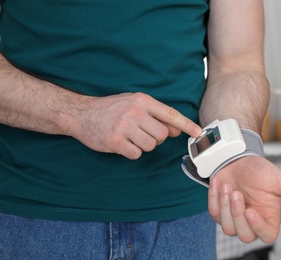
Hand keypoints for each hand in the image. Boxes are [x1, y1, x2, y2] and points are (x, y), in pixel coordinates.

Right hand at [72, 92, 201, 158]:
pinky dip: (132, 152)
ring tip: (130, 137)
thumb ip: (156, 115)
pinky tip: (122, 143)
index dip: (186, 125)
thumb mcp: (134, 104)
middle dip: (156, 138)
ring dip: (143, 145)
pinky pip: (136, 154)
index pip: (170, 114)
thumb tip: (177, 130)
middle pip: (162, 135)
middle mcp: (135, 112)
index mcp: (142, 101)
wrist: (82, 113)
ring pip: (151, 146)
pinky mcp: (115, 141)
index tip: (198, 132)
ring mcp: (124, 127)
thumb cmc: (111, 109)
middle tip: (142, 133)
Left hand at [208, 156, 280, 242]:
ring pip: (227, 229)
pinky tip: (219, 183)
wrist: (238, 158)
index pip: (267, 235)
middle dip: (237, 214)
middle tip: (236, 192)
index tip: (250, 211)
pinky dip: (214, 198)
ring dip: (224, 206)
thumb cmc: (261, 170)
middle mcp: (252, 221)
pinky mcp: (220, 211)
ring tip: (228, 186)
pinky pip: (214, 214)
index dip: (257, 227)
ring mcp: (235, 218)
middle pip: (244, 236)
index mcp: (269, 217)